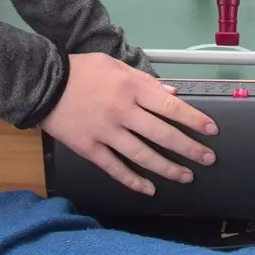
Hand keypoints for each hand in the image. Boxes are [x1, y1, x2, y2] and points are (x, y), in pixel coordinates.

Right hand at [41, 52, 217, 194]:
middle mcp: (123, 112)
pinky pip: (115, 168)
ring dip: (167, 169)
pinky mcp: (90, 148)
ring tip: (185, 177)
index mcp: (131, 88)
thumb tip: (172, 93)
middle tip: (207, 159)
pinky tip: (149, 188)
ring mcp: (106, 132)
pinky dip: (133, 181)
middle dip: (189, 149)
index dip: (194, 120)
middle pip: (162, 135)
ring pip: (143, 156)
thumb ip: (144, 80)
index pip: (171, 107)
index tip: (211, 131)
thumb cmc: (81, 71)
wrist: (43, 83)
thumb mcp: (115, 65)